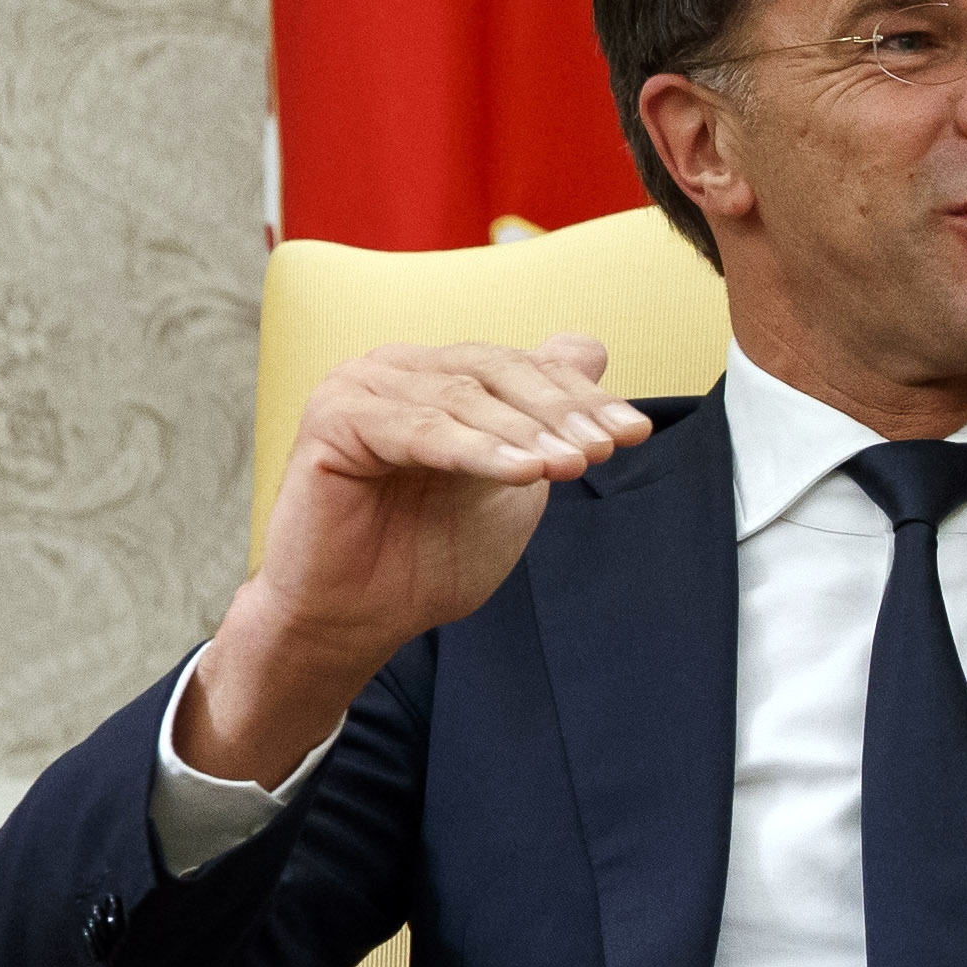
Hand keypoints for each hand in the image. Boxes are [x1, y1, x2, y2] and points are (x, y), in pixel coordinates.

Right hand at [185, 337, 650, 785]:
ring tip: (571, 464)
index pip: (524, 367)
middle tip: (606, 449)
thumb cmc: (429, 556)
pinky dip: (475, 448)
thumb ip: (545, 422)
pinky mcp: (331, 418)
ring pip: (463, 397)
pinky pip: (417, 429)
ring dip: (525, 431)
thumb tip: (589, 347)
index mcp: (441, 376)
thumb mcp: (511, 481)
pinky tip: (522, 471)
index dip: (583, 397)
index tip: (635, 434)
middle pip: (497, 371)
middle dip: (561, 411)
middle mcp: (400, 370)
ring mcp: (361, 387)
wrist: (358, 619)